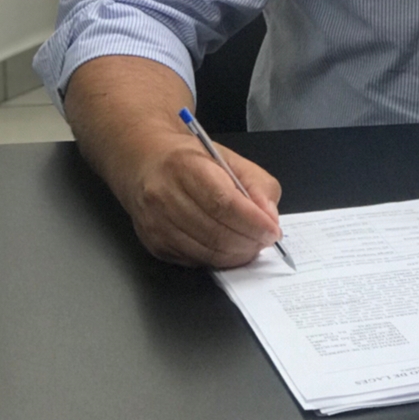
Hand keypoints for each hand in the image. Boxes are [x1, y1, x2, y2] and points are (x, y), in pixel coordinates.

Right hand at [63, 56, 282, 269]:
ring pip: (207, 252)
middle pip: (216, 232)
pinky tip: (227, 248)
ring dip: (236, 254)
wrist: (145, 163)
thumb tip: (270, 218)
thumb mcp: (229, 158)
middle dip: (249, 242)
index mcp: (184, 166)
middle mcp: (164, 196)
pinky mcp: (154, 244)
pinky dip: (218, 259)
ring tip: (250, 245)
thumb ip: (257, 184)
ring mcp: (156, 224)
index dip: (253, 222)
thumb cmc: (189, 160)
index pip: (224, 203)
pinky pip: (195, 261)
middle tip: (265, 240)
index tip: (273, 230)